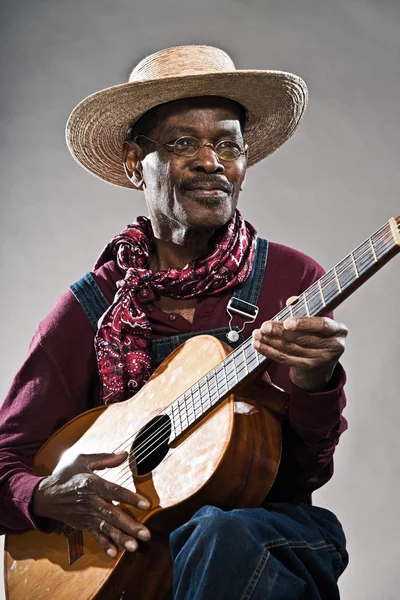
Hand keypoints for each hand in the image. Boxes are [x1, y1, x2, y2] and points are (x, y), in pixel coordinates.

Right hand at [32, 451, 150, 557]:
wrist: (45, 495)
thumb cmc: (66, 475)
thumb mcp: (82, 460)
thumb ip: (105, 458)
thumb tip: (125, 455)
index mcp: (92, 484)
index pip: (115, 491)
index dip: (131, 498)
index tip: (146, 505)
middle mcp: (91, 502)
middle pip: (113, 515)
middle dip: (130, 525)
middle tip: (145, 534)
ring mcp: (88, 515)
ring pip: (107, 528)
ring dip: (121, 538)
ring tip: (134, 547)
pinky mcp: (84, 524)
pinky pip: (95, 536)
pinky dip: (104, 544)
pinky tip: (114, 553)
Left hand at [252, 297, 347, 391]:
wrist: (321, 367)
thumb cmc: (317, 336)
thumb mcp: (315, 322)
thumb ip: (304, 308)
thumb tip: (291, 301)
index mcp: (338, 330)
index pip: (322, 325)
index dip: (303, 323)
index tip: (286, 322)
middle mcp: (333, 346)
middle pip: (302, 338)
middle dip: (280, 331)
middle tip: (265, 326)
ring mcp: (321, 359)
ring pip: (291, 348)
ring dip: (271, 341)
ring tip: (258, 334)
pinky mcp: (308, 368)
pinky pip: (285, 358)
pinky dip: (269, 351)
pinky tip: (259, 345)